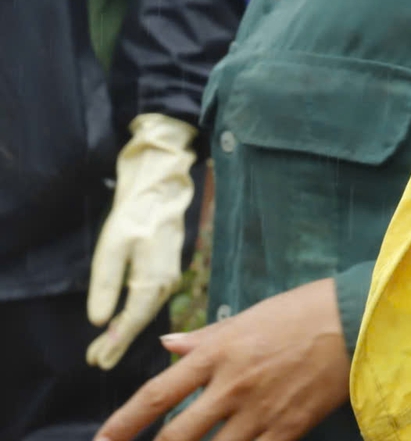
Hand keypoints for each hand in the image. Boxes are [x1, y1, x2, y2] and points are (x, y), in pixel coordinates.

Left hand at [86, 114, 196, 369]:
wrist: (160, 192)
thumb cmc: (134, 217)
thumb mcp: (112, 249)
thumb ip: (105, 286)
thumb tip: (99, 321)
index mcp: (152, 280)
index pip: (132, 320)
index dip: (115, 343)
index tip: (97, 361)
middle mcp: (166, 283)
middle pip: (140, 320)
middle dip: (118, 342)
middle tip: (96, 361)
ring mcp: (170, 278)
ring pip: (146, 312)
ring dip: (126, 330)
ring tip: (105, 348)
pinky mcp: (168, 272)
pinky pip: (151, 302)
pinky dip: (136, 316)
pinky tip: (125, 322)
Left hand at [95, 279, 348, 440]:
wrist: (358, 319)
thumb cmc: (304, 310)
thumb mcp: (249, 317)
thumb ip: (206, 338)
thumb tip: (168, 346)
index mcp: (217, 353)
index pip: (156, 396)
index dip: (121, 425)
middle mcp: (231, 386)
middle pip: (176, 437)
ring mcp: (259, 411)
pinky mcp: (288, 428)